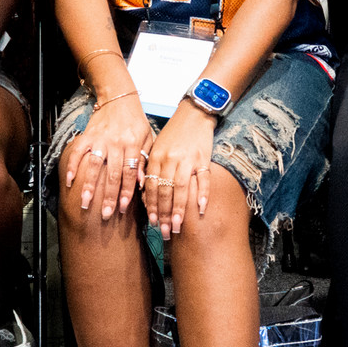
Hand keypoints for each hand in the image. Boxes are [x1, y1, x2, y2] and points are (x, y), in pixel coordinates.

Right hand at [62, 93, 153, 221]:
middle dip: (109, 196)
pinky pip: (77, 151)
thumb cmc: (136, 122)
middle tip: (106, 215)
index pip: (130, 173)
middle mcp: (116, 143)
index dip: (127, 192)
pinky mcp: (87, 135)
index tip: (123, 208)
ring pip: (94, 165)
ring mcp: (100, 139)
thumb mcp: (147, 139)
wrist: (119, 98)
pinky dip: (72, 166)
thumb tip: (143, 184)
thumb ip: (145, 161)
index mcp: (133, 145)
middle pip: (113, 174)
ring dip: (89, 185)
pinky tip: (69, 181)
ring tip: (85, 203)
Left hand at [144, 103, 214, 235]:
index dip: (152, 207)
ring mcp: (187, 159)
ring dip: (179, 209)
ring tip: (177, 226)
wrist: (193, 114)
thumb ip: (151, 169)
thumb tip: (144, 192)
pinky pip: (203, 178)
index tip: (153, 224)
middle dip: (163, 214)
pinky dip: (202, 193)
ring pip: (180, 188)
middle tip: (164, 232)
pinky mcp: (203, 157)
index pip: (151, 187)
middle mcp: (169, 160)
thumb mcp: (157, 148)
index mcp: (156, 158)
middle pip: (164, 191)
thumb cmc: (174, 134)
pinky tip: (200, 209)